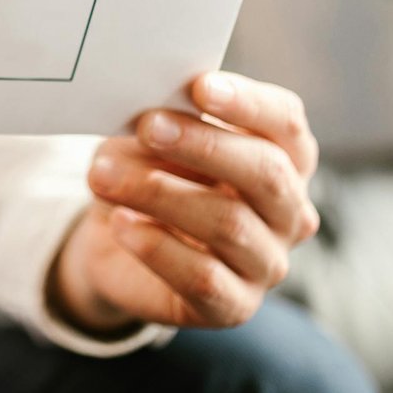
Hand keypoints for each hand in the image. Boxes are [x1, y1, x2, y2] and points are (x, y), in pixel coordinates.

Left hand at [50, 71, 320, 334]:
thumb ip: (161, 122)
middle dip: (204, 145)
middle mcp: (288, 210)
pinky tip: (120, 224)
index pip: (284, 123)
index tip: (200, 86)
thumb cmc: (147, 172)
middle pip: (267, 173)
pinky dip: (156, 246)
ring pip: (229, 224)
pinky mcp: (235, 305)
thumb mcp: (147, 139)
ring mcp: (267, 262)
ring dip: (160, 193)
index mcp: (281, 155)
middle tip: (147, 126)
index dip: (248, 103)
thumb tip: (149, 113)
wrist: (116, 238)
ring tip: (104, 176)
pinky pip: (203, 276)